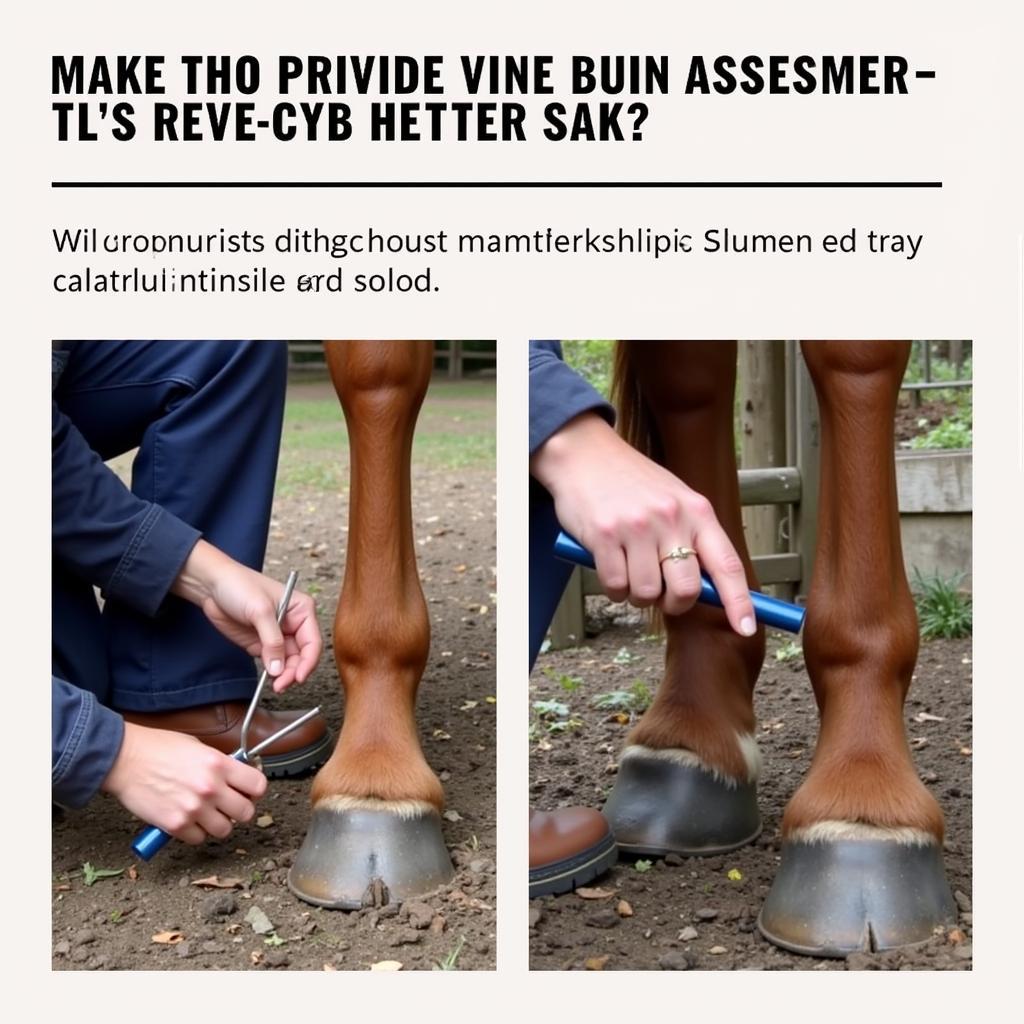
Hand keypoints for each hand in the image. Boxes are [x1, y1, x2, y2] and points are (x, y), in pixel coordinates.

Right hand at [101, 722, 266, 843]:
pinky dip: (195, 832)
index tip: (248, 791)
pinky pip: (199, 839)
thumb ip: (220, 765)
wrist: (125, 759)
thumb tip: (236, 778)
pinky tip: (187, 819)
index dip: (255, 790)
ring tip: (206, 813)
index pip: (258, 786)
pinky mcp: (175, 825)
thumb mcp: (199, 747)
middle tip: (228, 805)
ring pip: (225, 830)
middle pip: (246, 813)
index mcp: (220, 764)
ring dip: (218, 824)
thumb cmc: (159, 748)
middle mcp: (211, 788)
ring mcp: (194, 809)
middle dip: (239, 810)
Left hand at [172, 540, 321, 691]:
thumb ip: (272, 641)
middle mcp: (293, 624)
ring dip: (284, 675)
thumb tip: (279, 668)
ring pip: (289, 662)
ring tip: (275, 684)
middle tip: (282, 684)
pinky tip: (268, 678)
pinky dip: (272, 673)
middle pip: (303, 655)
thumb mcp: (259, 610)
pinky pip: (272, 663)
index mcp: (301, 610)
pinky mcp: (261, 645)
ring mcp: (277, 636)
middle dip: (294, 671)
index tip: (299, 677)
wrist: (211, 585)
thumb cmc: (239, 585)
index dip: (308, 661)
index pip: (313, 641)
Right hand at [531, 412, 755, 635]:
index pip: (727, 564)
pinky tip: (609, 565)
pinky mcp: (604, 536)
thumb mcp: (674, 500)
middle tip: (659, 592)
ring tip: (628, 569)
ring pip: (646, 593)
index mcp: (697, 510)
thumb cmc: (630, 482)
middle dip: (673, 603)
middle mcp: (671, 518)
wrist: (584, 454)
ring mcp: (637, 527)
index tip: (745, 628)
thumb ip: (693, 537)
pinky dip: (613, 588)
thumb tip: (710, 588)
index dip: (739, 601)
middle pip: (686, 589)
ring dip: (636, 594)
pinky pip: (615, 586)